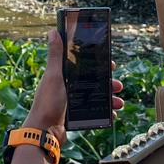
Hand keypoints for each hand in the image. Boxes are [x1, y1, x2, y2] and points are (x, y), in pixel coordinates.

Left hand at [24, 30, 123, 145]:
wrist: (44, 132)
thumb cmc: (47, 103)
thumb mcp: (54, 76)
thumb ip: (55, 55)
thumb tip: (53, 31)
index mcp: (64, 76)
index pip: (84, 66)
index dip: (98, 65)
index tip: (111, 65)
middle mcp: (70, 88)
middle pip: (95, 82)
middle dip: (109, 83)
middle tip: (118, 85)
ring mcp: (74, 103)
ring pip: (98, 98)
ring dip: (110, 99)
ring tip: (119, 103)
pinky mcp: (77, 116)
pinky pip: (96, 113)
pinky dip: (105, 113)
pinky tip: (113, 115)